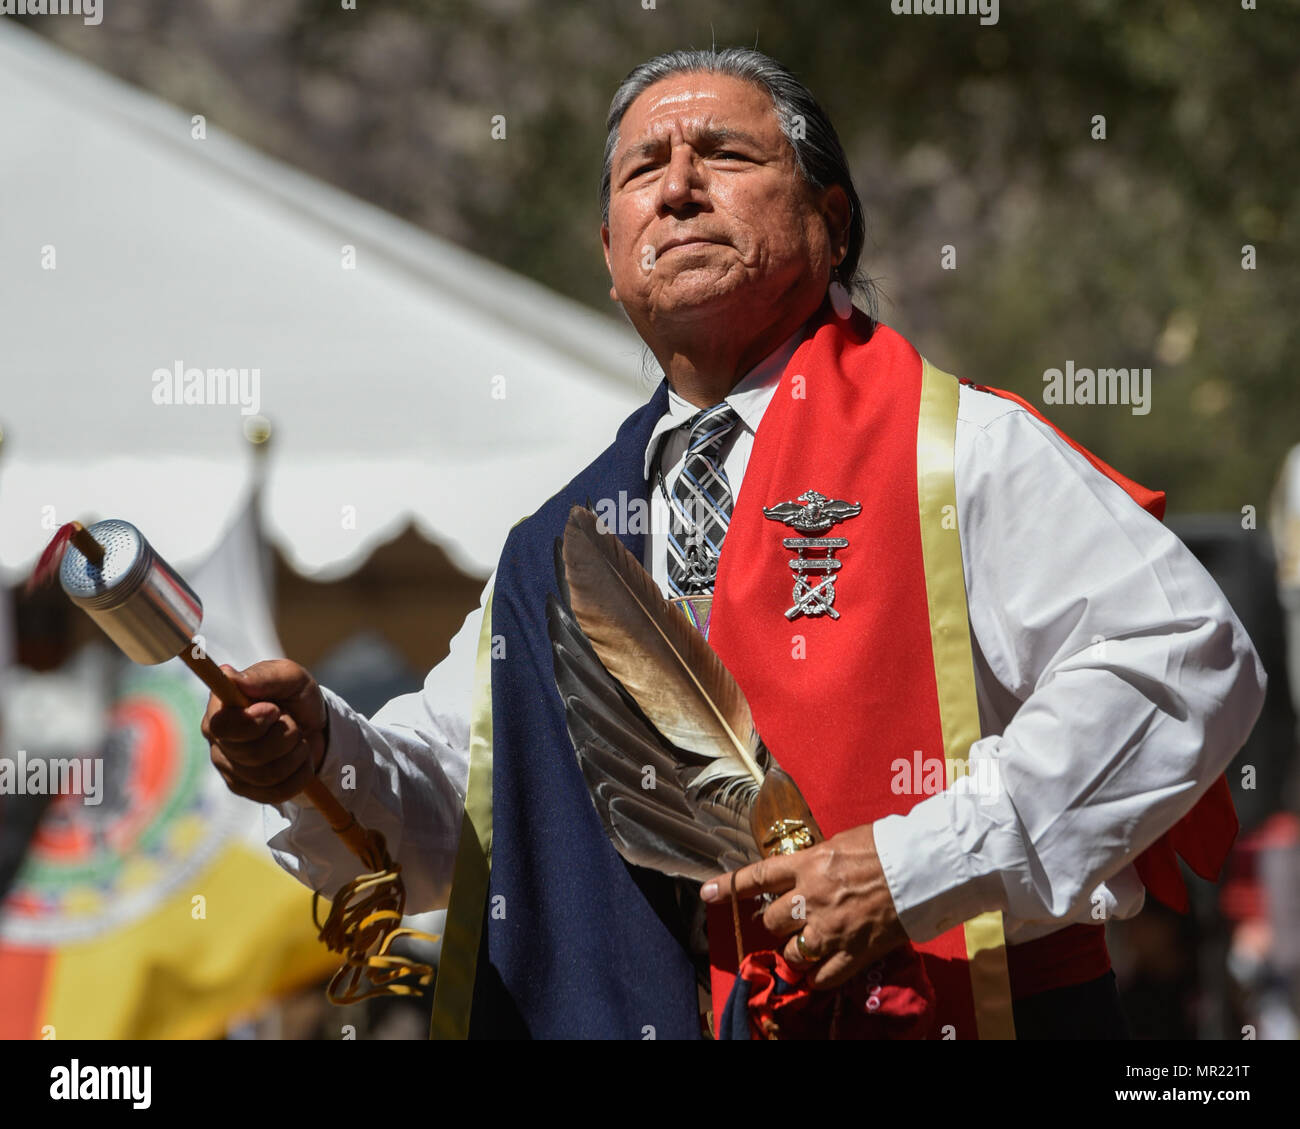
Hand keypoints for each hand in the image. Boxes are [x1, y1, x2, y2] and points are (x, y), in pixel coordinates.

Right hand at [201, 660, 327, 803]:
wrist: (315, 724)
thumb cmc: (295, 696)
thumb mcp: (290, 677)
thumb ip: (263, 675)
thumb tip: (229, 676)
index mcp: (220, 708)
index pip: (222, 726)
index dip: (251, 723)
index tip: (275, 709)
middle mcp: (218, 740)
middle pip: (249, 753)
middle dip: (284, 736)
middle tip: (292, 722)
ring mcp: (229, 768)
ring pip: (266, 775)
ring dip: (296, 753)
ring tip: (298, 738)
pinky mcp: (246, 789)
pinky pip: (277, 792)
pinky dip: (300, 773)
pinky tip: (299, 759)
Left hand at [700, 822, 907, 990]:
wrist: (922, 867)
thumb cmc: (887, 846)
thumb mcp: (842, 842)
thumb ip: (817, 860)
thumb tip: (806, 870)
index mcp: (808, 864)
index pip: (757, 877)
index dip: (729, 887)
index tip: (706, 894)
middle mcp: (812, 898)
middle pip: (771, 921)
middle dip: (776, 922)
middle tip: (789, 919)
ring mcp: (831, 929)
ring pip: (791, 952)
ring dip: (794, 950)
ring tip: (807, 943)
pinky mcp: (853, 954)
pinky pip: (821, 977)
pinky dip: (818, 976)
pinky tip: (822, 970)